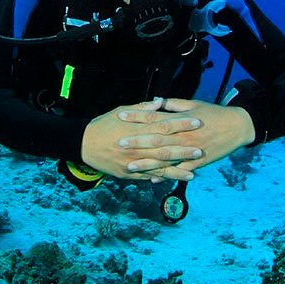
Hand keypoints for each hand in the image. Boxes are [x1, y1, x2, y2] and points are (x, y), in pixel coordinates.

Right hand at [81, 98, 203, 180]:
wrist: (83, 144)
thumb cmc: (104, 125)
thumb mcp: (122, 111)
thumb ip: (143, 109)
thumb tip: (161, 103)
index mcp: (137, 130)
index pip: (165, 126)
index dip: (182, 124)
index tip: (197, 122)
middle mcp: (137, 148)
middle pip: (165, 149)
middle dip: (184, 150)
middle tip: (201, 150)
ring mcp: (133, 163)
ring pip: (159, 168)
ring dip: (177, 170)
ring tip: (193, 172)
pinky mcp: (128, 174)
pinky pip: (147, 177)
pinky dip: (161, 179)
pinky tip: (172, 180)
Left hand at [118, 99, 254, 175]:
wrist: (237, 127)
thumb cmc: (213, 113)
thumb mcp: (193, 104)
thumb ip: (173, 105)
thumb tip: (155, 100)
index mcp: (181, 120)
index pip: (154, 117)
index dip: (137, 117)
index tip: (121, 115)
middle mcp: (184, 136)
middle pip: (156, 139)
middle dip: (137, 141)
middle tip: (119, 143)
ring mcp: (190, 151)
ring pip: (165, 159)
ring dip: (147, 163)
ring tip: (130, 166)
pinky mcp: (198, 163)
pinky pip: (179, 171)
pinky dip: (166, 175)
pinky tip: (152, 179)